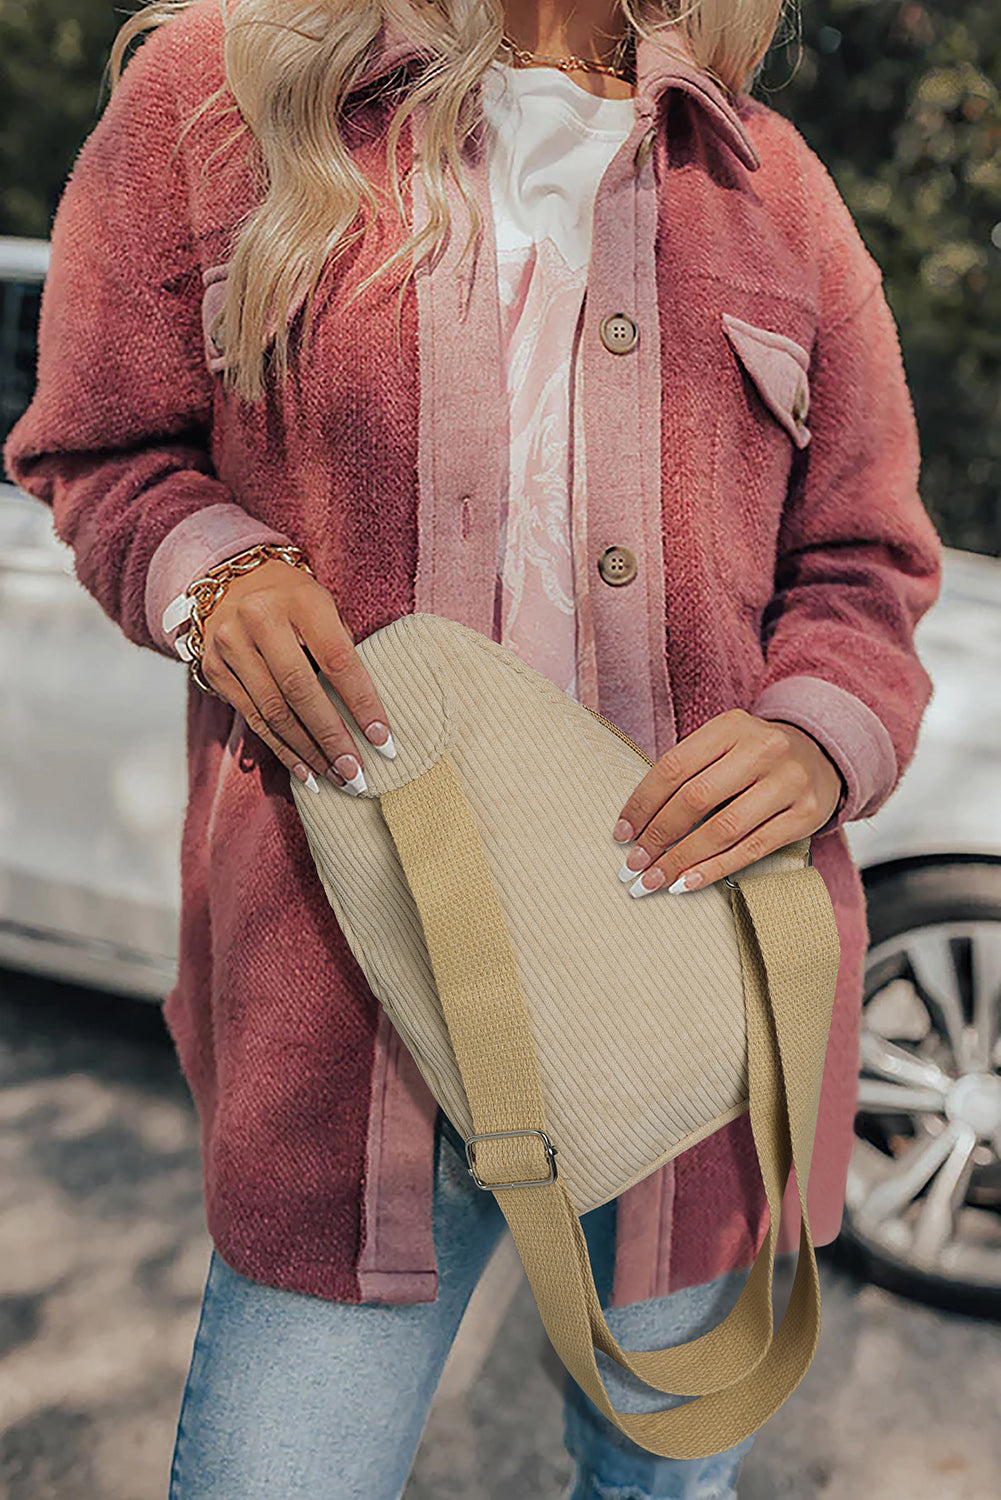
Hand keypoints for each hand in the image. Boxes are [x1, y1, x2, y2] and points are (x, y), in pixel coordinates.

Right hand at [197, 559, 395, 792]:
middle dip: (332, 739)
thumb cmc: (294, 600)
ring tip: (336, 778)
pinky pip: (253, 718)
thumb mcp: (325, 608)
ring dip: (308, 752)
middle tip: (357, 774)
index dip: (362, 704)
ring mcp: (230, 645)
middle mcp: (258, 619)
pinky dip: (282, 749)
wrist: (232, 581)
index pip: (337, 660)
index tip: (384, 741)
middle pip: (300, 692)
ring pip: (273, 713)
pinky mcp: (214, 668)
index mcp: (300, 600)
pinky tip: (305, 770)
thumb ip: (342, 650)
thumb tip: (368, 716)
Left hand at [611, 709, 842, 895]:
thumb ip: (687, 774)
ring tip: (654, 880)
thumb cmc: (754, 757)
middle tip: (633, 865)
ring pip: (723, 829)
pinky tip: (688, 883)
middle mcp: (763, 749)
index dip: (642, 805)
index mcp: (731, 726)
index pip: (673, 768)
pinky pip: (752, 849)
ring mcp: (788, 782)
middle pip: (695, 799)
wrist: (821, 755)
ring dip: (682, 860)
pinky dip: (715, 870)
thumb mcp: (722, 746)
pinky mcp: (806, 814)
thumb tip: (636, 826)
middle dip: (657, 837)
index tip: (621, 834)